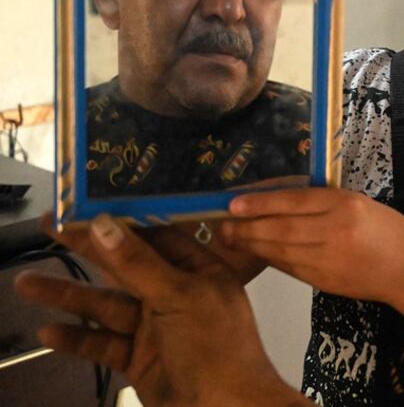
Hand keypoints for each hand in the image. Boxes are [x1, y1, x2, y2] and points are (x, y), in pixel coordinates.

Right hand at [15, 215, 305, 406]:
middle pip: (123, 268)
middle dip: (86, 250)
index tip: (86, 206)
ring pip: (105, 306)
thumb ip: (138, 263)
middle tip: (49, 228)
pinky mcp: (139, 359)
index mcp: (199, 270)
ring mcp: (155, 328)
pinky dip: (76, 338)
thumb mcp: (178, 296)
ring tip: (26, 283)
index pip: (155, 236)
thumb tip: (105, 224)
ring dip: (68, 296)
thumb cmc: (216, 347)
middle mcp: (176, 294)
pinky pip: (102, 343)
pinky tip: (48, 330)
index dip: (120, 222)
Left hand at [222, 188, 403, 305]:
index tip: (233, 203)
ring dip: (252, 245)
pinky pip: (290, 267)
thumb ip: (324, 203)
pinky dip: (271, 259)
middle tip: (222, 225)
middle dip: (246, 227)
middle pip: (280, 228)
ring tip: (231, 239)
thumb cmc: (387, 230)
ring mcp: (329, 259)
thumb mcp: (359, 203)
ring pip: (280, 251)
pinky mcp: (324, 282)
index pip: (294, 200)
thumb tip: (277, 202)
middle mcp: (335, 230)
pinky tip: (259, 253)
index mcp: (345, 204)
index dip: (260, 203)